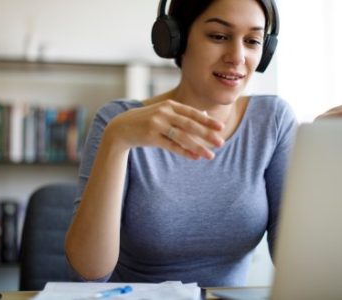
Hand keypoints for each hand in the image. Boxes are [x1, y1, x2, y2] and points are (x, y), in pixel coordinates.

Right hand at [106, 100, 224, 159]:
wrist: (121, 127)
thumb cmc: (147, 120)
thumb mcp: (164, 113)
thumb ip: (183, 114)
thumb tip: (206, 114)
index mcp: (169, 105)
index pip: (192, 113)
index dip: (207, 120)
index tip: (220, 127)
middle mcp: (164, 112)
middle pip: (190, 124)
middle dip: (207, 134)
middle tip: (221, 142)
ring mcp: (157, 124)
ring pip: (182, 137)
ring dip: (198, 146)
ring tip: (210, 155)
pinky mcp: (151, 136)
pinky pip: (171, 146)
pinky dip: (184, 152)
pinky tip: (195, 157)